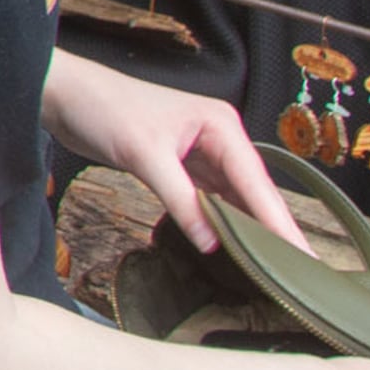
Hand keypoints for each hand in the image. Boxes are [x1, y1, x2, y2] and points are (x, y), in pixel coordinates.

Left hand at [43, 51, 304, 253]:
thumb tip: (212, 243)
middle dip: (275, 230)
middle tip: (302, 274)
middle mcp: (219, 139)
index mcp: (221, 126)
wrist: (64, 95)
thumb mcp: (144, 155)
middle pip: (253, 193)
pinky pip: (211, 199)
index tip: (304, 258)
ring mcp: (201, 154)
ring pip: (234, 198)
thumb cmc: (103, 109)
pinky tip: (235, 246)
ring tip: (277, 269)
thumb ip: (180, 200)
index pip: (258, 183)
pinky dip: (222, 221)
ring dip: (250, 229)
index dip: (281, 223)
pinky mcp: (181, 167)